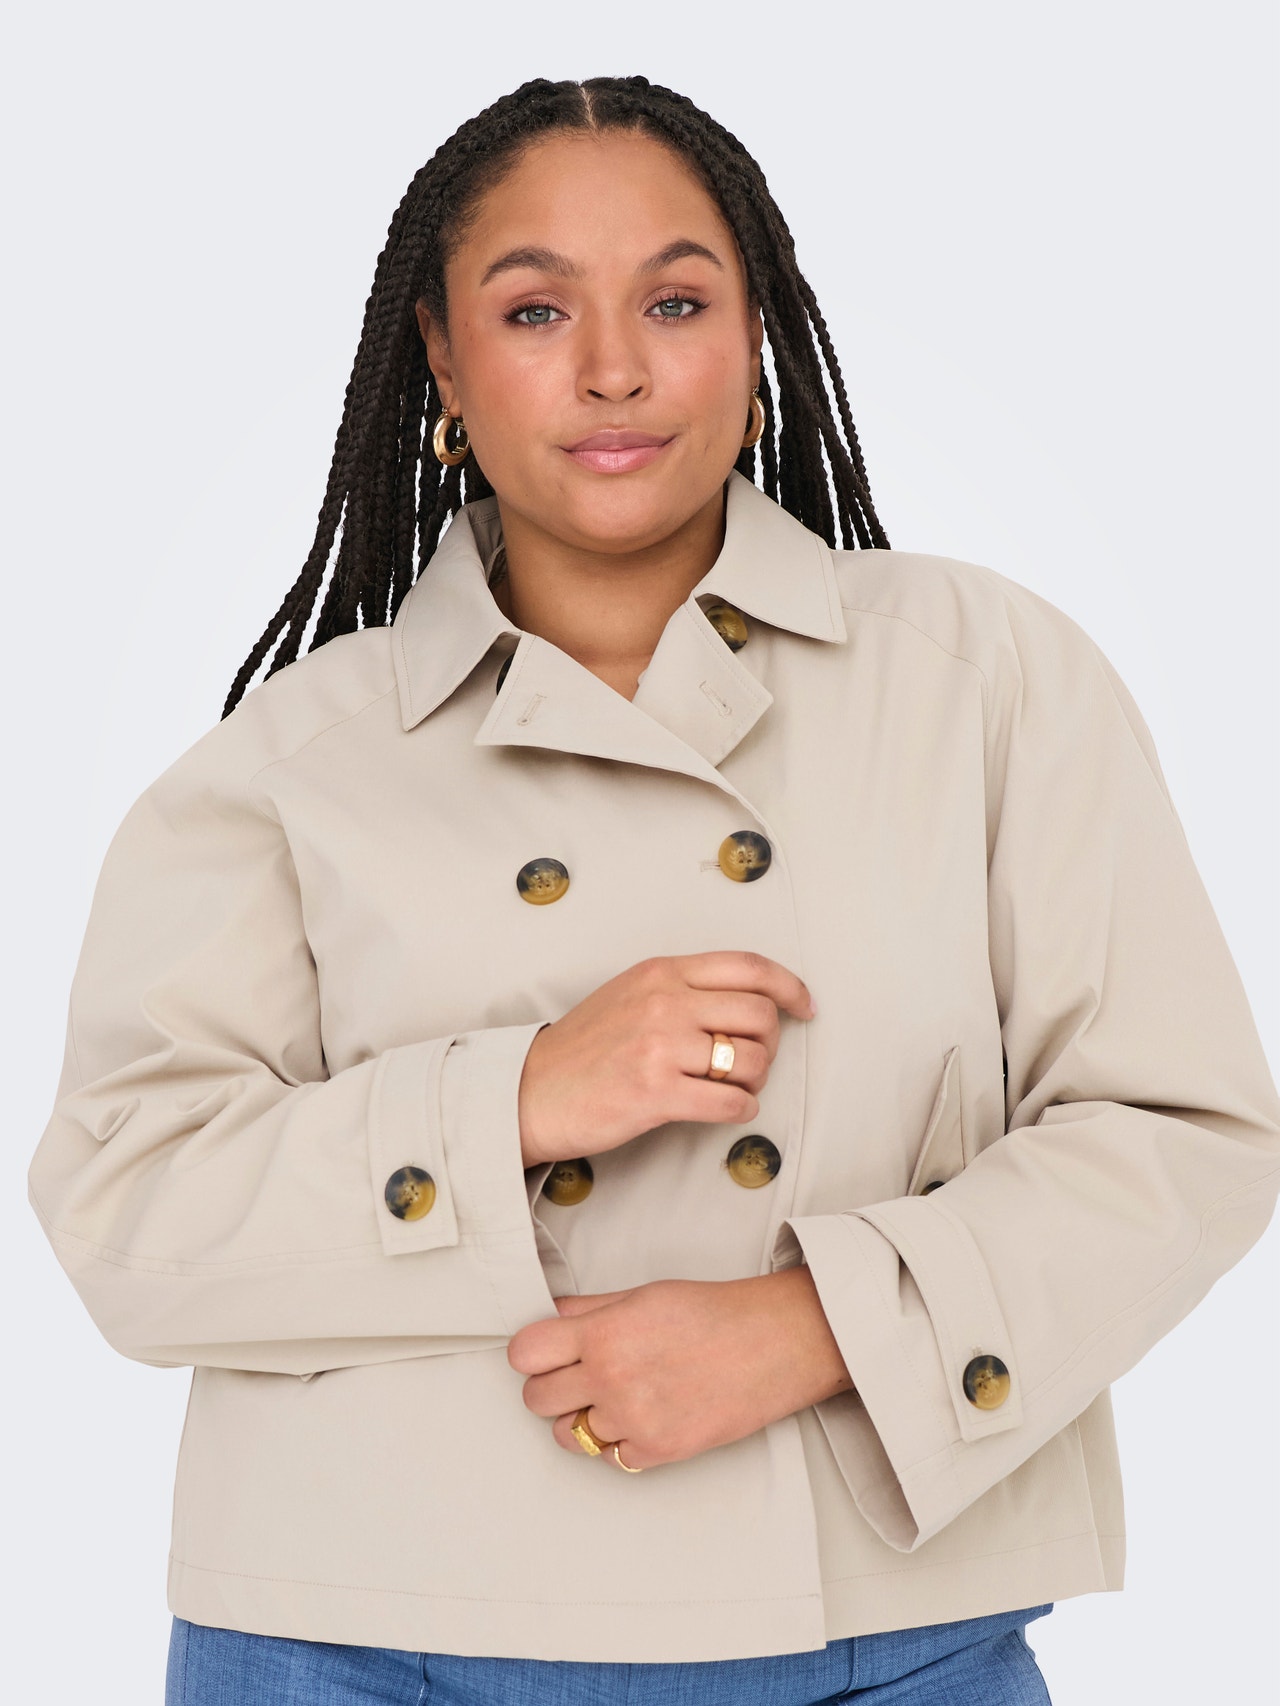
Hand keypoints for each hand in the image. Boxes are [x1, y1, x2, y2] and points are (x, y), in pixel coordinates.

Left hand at [507, 1268, 852, 1470]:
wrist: (773, 1344)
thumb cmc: (715, 1314)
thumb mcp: (644, 1294)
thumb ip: (591, 1310)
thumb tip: (552, 1317)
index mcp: (604, 1332)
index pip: (524, 1354)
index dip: (532, 1353)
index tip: (544, 1353)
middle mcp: (611, 1377)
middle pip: (536, 1399)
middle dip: (551, 1387)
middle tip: (576, 1377)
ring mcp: (632, 1419)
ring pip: (568, 1435)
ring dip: (582, 1418)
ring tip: (612, 1398)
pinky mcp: (656, 1452)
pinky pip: (609, 1458)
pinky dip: (619, 1442)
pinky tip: (642, 1416)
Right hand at [517, 951, 816, 1166]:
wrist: (530, 1091)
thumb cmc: (582, 1048)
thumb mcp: (630, 994)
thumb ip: (682, 989)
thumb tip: (748, 1002)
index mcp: (661, 971)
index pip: (748, 966)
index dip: (789, 986)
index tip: (804, 1006)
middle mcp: (664, 1001)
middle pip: (759, 1014)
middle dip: (769, 1043)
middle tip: (753, 1061)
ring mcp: (660, 1046)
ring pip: (751, 1060)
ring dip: (755, 1081)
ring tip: (733, 1088)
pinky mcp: (656, 1093)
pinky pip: (731, 1102)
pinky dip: (741, 1110)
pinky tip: (727, 1109)